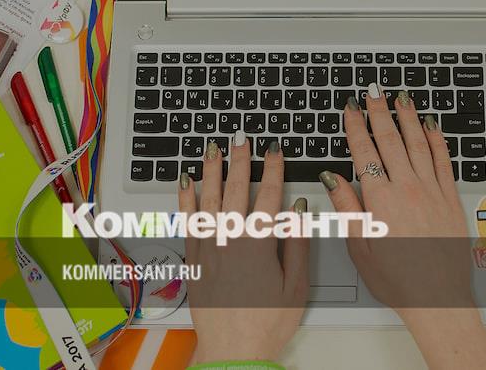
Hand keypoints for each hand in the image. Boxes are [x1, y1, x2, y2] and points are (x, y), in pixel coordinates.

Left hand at [180, 135, 308, 364]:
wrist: (233, 351)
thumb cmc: (266, 325)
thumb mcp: (296, 286)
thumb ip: (296, 245)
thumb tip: (299, 212)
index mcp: (259, 246)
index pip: (269, 197)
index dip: (273, 170)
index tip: (274, 150)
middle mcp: (230, 242)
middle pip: (236, 191)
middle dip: (240, 161)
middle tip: (241, 138)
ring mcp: (208, 250)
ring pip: (208, 200)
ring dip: (211, 171)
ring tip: (212, 148)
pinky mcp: (193, 261)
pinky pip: (187, 221)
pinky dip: (186, 199)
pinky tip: (185, 181)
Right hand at [320, 85, 485, 369]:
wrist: (438, 298)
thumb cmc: (399, 280)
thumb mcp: (361, 248)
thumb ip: (348, 208)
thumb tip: (333, 180)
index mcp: (381, 200)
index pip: (365, 153)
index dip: (356, 127)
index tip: (351, 109)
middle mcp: (408, 189)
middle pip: (390, 140)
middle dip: (379, 112)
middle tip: (373, 91)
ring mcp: (432, 191)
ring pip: (418, 143)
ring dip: (407, 117)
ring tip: (401, 97)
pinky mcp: (450, 198)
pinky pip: (443, 160)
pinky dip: (436, 139)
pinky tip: (431, 126)